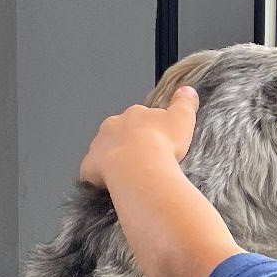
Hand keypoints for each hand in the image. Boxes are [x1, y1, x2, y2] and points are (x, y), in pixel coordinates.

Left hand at [79, 87, 198, 191]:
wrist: (140, 167)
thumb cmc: (162, 144)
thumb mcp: (183, 118)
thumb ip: (184, 103)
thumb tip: (188, 90)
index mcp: (134, 114)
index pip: (140, 118)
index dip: (148, 130)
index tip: (157, 141)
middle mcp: (112, 125)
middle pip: (119, 133)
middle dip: (128, 143)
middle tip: (144, 160)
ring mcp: (98, 145)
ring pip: (105, 150)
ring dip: (114, 159)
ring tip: (130, 175)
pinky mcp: (89, 166)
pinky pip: (92, 172)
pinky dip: (99, 178)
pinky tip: (111, 186)